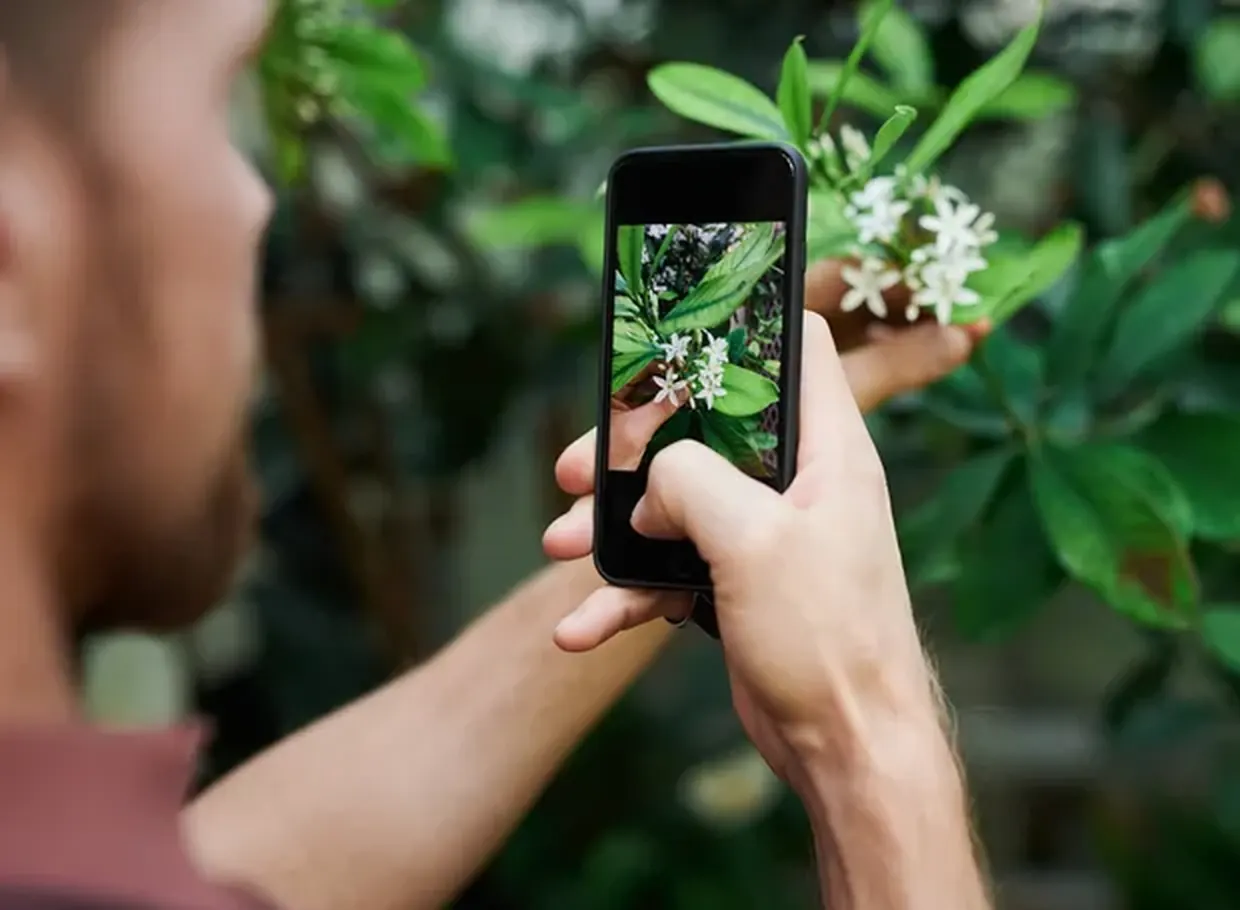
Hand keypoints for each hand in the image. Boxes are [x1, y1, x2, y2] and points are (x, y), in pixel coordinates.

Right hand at [544, 259, 988, 647]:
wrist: (845, 747)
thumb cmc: (827, 638)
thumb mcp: (756, 540)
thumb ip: (692, 482)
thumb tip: (651, 487)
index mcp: (826, 449)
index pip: (796, 346)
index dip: (739, 324)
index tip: (670, 329)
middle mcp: (797, 482)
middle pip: (703, 427)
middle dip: (633, 446)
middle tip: (574, 467)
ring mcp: (763, 534)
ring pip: (673, 500)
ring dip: (613, 524)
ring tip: (562, 547)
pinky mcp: (736, 582)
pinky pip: (668, 569)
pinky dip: (625, 592)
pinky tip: (581, 627)